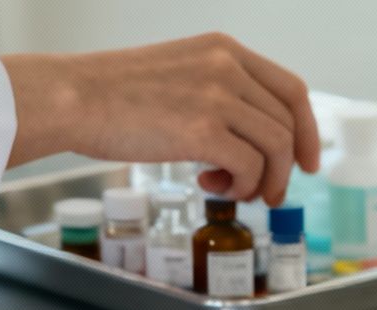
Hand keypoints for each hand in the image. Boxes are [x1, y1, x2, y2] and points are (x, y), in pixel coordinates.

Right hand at [0, 33, 320, 203]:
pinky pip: (250, 167)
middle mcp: (227, 66)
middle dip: (283, 168)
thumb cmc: (113, 95)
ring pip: (277, 148)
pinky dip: (241, 186)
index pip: (291, 90)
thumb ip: (218, 94)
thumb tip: (253, 142)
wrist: (69, 97)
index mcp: (224, 49)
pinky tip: (214, 187)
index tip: (307, 162)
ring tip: (236, 192)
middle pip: (287, 125)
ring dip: (264, 181)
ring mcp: (216, 96)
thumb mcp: (178, 74)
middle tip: (264, 192)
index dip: (307, 131)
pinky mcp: (201, 129)